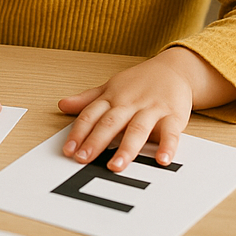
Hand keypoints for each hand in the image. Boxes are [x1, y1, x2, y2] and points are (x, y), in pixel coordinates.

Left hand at [58, 47, 235, 171]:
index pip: (91, 115)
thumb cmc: (139, 83)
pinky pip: (170, 133)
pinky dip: (167, 146)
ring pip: (137, 129)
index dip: (78, 132)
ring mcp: (151, 109)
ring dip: (126, 149)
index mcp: (112, 97)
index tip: (68, 150)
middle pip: (110, 123)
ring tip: (115, 167)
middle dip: (95, 142)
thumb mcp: (110, 87)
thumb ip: (87, 99)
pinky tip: (162, 160)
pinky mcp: (173, 116)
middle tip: (82, 159)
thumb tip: (61, 105)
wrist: (173, 69)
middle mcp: (129, 103)